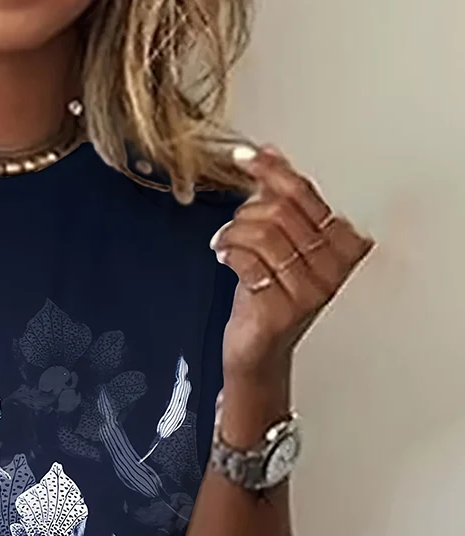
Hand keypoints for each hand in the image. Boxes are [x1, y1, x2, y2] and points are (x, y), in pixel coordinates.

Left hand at [211, 145, 374, 383]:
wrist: (257, 350)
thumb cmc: (268, 298)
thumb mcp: (278, 243)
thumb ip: (278, 200)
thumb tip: (268, 154)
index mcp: (342, 244)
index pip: (305, 194)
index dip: (272, 171)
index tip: (246, 157)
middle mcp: (334, 267)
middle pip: (281, 212)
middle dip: (246, 212)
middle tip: (232, 227)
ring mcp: (310, 290)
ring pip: (264, 233)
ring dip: (234, 232)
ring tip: (224, 243)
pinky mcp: (282, 308)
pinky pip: (248, 260)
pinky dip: (228, 252)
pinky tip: (222, 256)